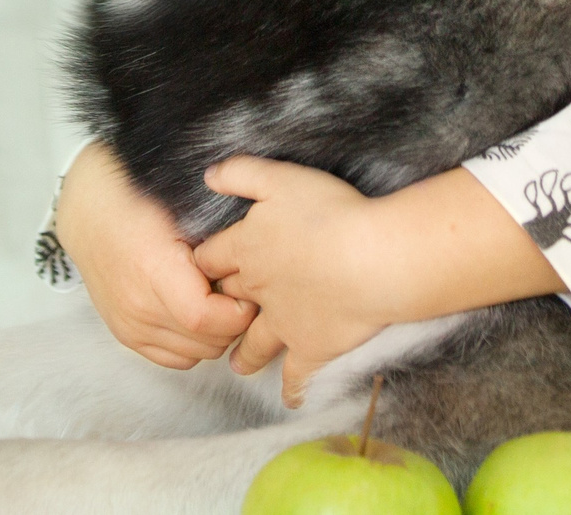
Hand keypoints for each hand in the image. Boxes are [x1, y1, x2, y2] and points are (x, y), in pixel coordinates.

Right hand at [53, 142, 255, 369]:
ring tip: (218, 299)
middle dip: (234, 322)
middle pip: (206, 342)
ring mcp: (129, 325)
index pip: (205, 318)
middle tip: (239, 292)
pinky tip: (198, 314)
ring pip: (195, 355)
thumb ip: (217, 237)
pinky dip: (194, 344)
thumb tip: (259, 254)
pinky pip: (175, 359)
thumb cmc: (136, 199)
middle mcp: (137, 306)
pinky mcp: (126, 335)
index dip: (238, 311)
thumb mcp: (183, 206)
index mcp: (152, 269)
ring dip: (216, 335)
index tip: (249, 288)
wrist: (89, 212)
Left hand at [194, 156, 395, 405]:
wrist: (370, 259)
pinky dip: (292, 388)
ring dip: (244, 353)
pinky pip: (295, 375)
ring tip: (237, 363)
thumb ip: (242, 174)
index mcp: (246, 248)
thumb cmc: (329, 213)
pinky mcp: (312, 348)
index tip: (199, 269)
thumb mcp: (281, 178)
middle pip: (226, 302)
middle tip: (214, 316)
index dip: (203, 263)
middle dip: (218, 307)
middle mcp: (257, 290)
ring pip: (253, 343)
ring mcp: (283, 323)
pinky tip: (289, 397)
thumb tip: (207, 175)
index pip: (210, 259)